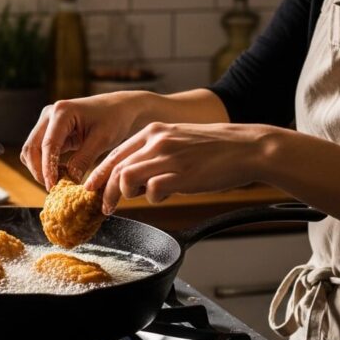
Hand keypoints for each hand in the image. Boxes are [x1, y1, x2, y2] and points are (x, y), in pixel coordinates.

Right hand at [20, 92, 151, 189]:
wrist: (119, 108)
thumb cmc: (114, 119)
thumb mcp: (102, 140)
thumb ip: (83, 160)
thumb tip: (70, 180)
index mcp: (62, 112)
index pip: (48, 145)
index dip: (48, 168)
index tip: (52, 187)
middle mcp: (49, 114)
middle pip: (32, 147)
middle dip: (39, 170)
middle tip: (53, 188)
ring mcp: (47, 122)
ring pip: (31, 150)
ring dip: (39, 168)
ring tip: (59, 181)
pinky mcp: (50, 130)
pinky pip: (39, 150)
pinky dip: (45, 164)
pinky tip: (60, 172)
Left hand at [83, 122, 280, 213]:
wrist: (247, 147)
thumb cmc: (214, 148)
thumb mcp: (178, 139)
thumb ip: (155, 152)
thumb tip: (134, 174)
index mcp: (153, 131)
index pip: (115, 154)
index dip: (100, 174)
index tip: (92, 189)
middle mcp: (156, 141)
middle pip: (115, 168)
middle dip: (105, 191)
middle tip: (105, 207)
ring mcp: (168, 157)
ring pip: (126, 178)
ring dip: (125, 195)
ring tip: (134, 201)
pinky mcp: (181, 175)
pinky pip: (152, 191)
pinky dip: (152, 198)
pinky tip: (163, 197)